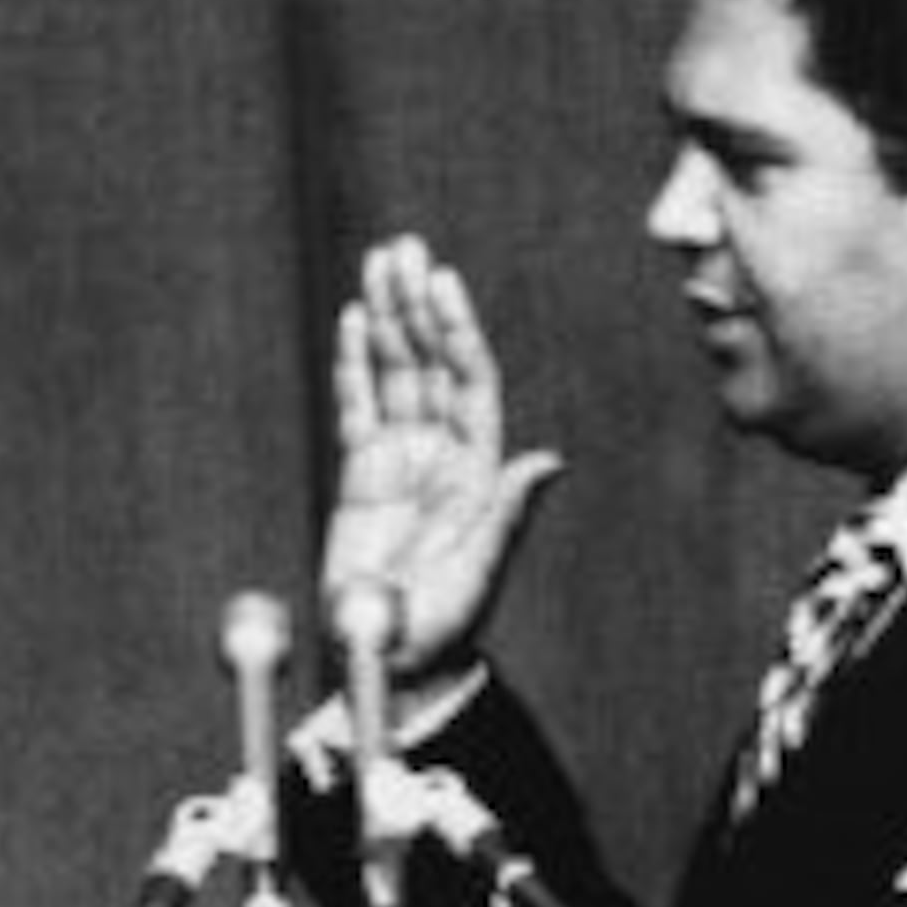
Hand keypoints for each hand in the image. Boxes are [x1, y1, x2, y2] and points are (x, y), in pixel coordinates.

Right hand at [321, 235, 564, 680]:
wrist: (395, 659)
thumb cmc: (444, 624)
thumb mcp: (481, 569)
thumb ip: (508, 512)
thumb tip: (550, 462)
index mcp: (478, 467)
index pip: (469, 380)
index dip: (456, 329)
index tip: (440, 282)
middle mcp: (444, 452)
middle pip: (431, 363)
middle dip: (417, 305)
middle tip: (402, 248)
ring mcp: (402, 458)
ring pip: (396, 373)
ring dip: (389, 318)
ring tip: (379, 261)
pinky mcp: (362, 473)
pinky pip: (359, 405)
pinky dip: (356, 363)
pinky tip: (356, 318)